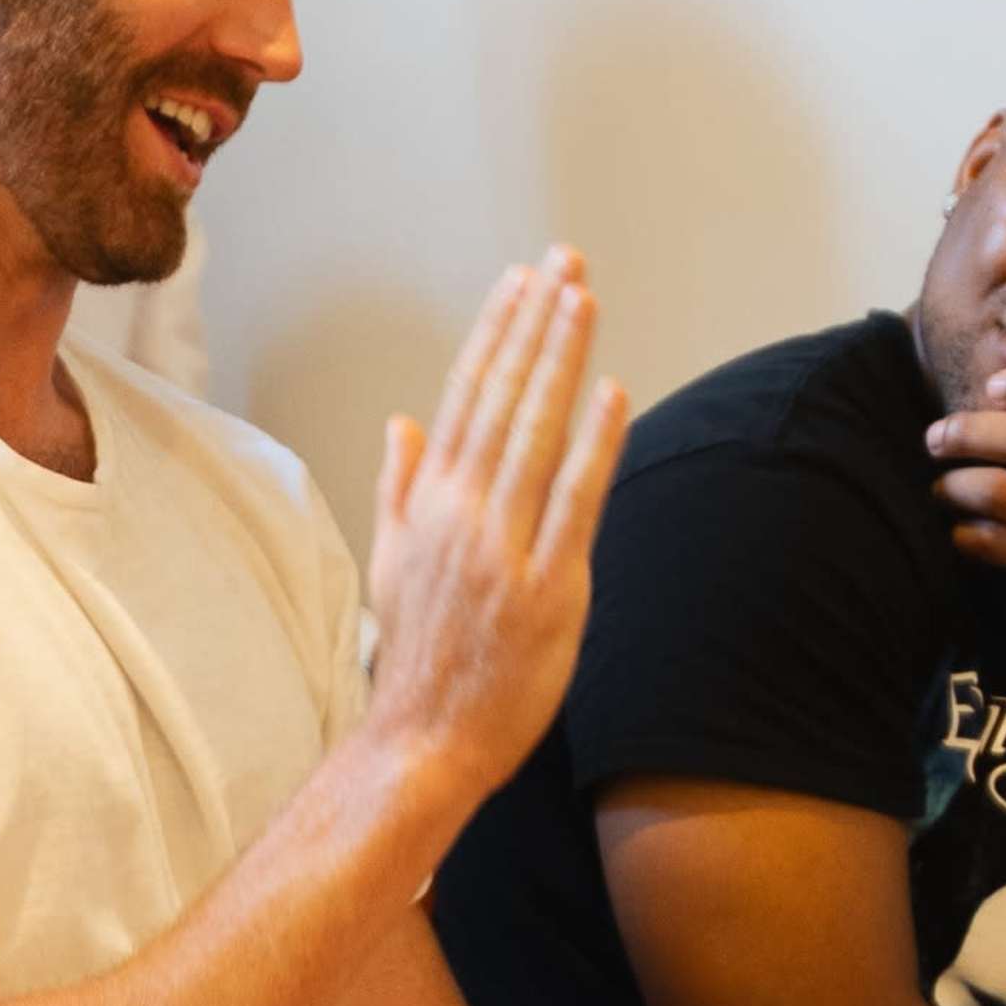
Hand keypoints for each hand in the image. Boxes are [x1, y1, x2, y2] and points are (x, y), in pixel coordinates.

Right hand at [362, 258, 630, 815]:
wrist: (423, 743)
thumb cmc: (417, 657)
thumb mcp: (392, 561)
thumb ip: (400, 485)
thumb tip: (403, 422)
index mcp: (429, 505)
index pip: (465, 398)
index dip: (496, 334)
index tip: (519, 281)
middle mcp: (463, 515)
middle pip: (504, 400)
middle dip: (534, 325)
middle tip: (563, 263)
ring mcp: (504, 550)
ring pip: (536, 435)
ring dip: (561, 362)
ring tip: (583, 300)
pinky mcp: (548, 589)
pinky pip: (575, 504)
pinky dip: (593, 446)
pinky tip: (613, 394)